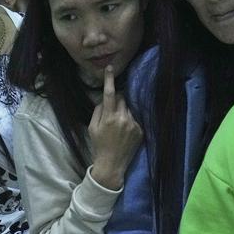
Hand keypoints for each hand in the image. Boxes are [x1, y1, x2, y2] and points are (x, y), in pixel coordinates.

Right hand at [87, 66, 142, 190]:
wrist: (112, 164)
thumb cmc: (99, 145)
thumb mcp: (92, 127)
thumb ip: (98, 111)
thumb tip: (104, 100)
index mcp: (109, 118)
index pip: (109, 94)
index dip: (109, 80)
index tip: (110, 68)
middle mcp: (123, 119)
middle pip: (122, 98)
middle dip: (117, 100)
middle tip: (111, 111)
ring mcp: (133, 124)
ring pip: (129, 108)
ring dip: (123, 112)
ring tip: (118, 126)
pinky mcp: (140, 130)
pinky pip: (135, 118)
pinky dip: (129, 121)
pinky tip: (124, 133)